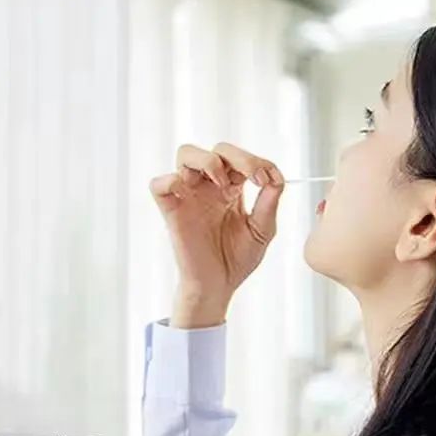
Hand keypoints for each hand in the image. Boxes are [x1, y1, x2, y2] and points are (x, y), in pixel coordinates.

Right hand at [149, 142, 284, 310]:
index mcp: (230, 189)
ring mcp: (188, 196)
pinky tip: (189, 193)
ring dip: (208, 161)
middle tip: (253, 177)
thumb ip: (270, 201)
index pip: (240, 159)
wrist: (219, 286)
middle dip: (239, 157)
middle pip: (217, 150)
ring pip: (186, 153)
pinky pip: (159, 184)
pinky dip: (171, 180)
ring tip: (224, 184)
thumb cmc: (238, 260)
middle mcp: (208, 188)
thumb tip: (275, 174)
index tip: (269, 179)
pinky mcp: (171, 211)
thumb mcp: (262, 229)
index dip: (256, 161)